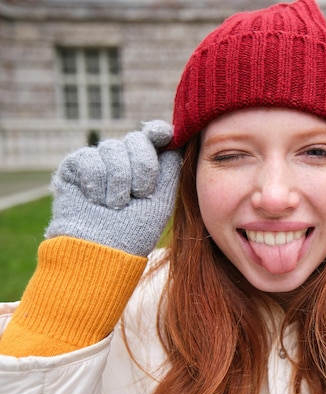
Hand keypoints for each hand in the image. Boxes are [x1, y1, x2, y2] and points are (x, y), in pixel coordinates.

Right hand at [45, 121, 181, 255]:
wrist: (105, 250)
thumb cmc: (137, 230)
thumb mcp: (163, 197)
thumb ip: (170, 166)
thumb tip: (173, 134)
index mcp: (146, 164)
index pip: (154, 135)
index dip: (158, 131)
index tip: (163, 135)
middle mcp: (123, 159)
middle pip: (136, 139)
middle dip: (143, 167)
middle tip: (138, 194)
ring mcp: (98, 161)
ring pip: (112, 148)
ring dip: (119, 182)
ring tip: (115, 205)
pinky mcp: (73, 166)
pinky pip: (89, 159)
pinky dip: (96, 183)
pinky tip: (96, 200)